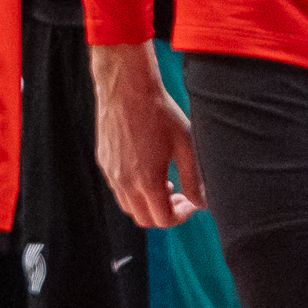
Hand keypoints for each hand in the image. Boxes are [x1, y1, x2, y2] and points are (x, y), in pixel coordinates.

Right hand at [91, 42, 203, 226]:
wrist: (127, 88)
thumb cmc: (160, 113)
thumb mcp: (186, 145)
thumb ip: (195, 179)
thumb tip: (203, 203)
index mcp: (147, 181)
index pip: (162, 219)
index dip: (181, 216)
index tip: (190, 203)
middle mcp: (124, 182)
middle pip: (143, 219)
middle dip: (164, 214)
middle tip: (179, 196)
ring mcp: (111, 173)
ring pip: (128, 206)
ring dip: (147, 203)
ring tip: (163, 183)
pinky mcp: (104, 163)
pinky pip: (118, 189)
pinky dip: (134, 190)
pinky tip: (146, 169)